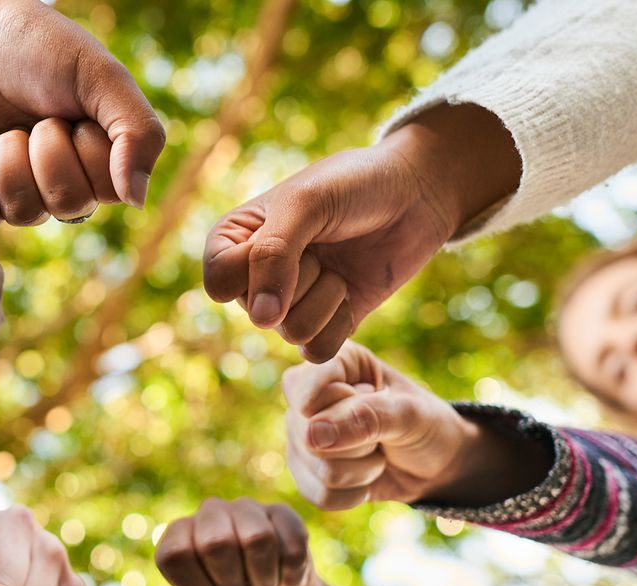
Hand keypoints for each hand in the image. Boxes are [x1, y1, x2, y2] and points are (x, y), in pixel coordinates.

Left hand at [0, 0, 164, 226]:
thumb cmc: (43, 48)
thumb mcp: (103, 77)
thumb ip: (139, 134)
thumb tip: (136, 200)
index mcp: (102, 159)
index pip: (110, 191)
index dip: (90, 151)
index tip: (77, 114)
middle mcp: (63, 182)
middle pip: (68, 205)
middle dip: (49, 151)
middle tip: (40, 117)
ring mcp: (18, 190)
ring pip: (24, 213)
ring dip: (11, 160)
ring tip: (8, 128)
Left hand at [154, 497, 322, 585]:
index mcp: (177, 539)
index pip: (175, 555)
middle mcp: (208, 515)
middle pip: (216, 543)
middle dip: (232, 583)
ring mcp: (247, 509)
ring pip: (258, 538)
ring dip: (264, 580)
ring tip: (260, 585)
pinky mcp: (283, 514)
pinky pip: (294, 544)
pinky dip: (291, 577)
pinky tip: (284, 579)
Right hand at [204, 104, 519, 360]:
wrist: (416, 194)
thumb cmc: (355, 185)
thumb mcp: (306, 204)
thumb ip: (272, 256)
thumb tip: (261, 320)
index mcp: (234, 239)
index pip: (220, 280)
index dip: (255, 268)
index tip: (287, 234)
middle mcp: (256, 276)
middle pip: (258, 311)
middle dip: (300, 277)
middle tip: (323, 242)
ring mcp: (291, 303)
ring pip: (290, 331)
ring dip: (325, 297)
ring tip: (339, 264)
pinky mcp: (326, 324)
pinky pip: (317, 349)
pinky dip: (340, 321)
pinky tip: (351, 290)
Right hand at [281, 341, 478, 509]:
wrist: (437, 464)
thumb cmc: (425, 424)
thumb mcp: (408, 413)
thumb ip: (365, 417)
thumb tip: (311, 435)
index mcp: (333, 364)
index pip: (305, 389)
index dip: (340, 408)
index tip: (373, 399)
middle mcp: (309, 396)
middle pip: (308, 436)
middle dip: (358, 445)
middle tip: (382, 434)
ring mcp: (302, 435)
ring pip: (315, 468)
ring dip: (360, 472)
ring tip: (377, 453)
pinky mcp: (306, 470)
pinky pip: (318, 494)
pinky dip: (353, 494)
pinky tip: (366, 479)